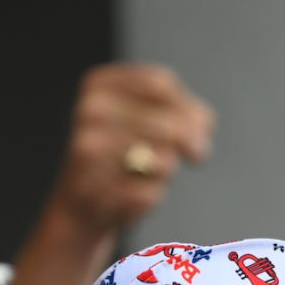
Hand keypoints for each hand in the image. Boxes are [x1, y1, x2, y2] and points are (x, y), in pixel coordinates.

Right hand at [50, 63, 215, 233]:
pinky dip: (153, 194)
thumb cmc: (117, 154)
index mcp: (98, 85)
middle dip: (192, 141)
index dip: (190, 107)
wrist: (80, 201)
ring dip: (169, 168)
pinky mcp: (98, 191)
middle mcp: (90, 113)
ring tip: (149, 172)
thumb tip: (204, 123)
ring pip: (164, 160)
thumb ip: (177, 111)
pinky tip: (134, 193)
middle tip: (199, 154)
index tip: (203, 126)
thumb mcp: (142, 119)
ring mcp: (90, 153)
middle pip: (167, 124)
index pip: (160, 84)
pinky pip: (152, 192)